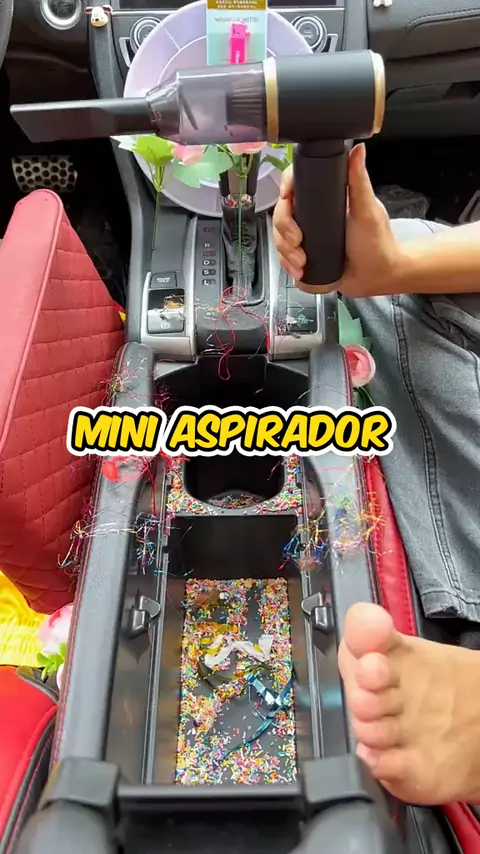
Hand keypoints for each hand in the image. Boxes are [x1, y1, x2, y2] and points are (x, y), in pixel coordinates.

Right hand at [272, 144, 403, 296]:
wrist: (377, 276)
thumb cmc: (377, 243)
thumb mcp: (366, 209)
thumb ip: (359, 180)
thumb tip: (358, 149)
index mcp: (323, 200)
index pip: (295, 186)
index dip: (286, 190)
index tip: (287, 199)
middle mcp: (312, 217)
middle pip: (282, 214)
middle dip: (284, 230)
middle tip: (298, 241)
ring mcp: (307, 238)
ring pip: (280, 238)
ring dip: (285, 250)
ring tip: (302, 261)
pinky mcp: (305, 258)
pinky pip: (285, 258)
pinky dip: (287, 264)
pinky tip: (298, 270)